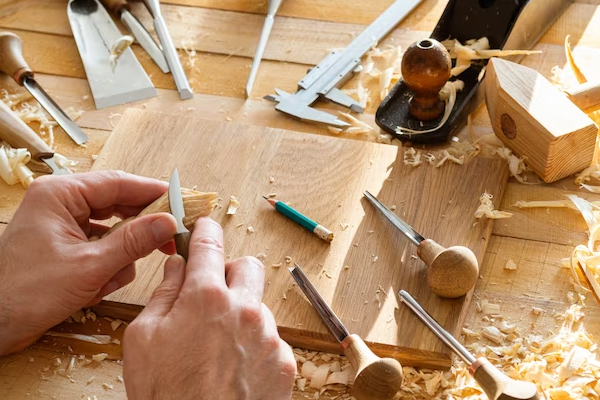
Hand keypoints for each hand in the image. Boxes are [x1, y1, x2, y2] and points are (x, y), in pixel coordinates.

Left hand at [0, 170, 176, 354]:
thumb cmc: (27, 292)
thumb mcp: (90, 266)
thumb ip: (133, 242)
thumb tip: (169, 222)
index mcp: (60, 195)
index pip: (119, 183)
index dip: (154, 192)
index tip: (183, 202)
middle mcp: (62, 204)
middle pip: (118, 205)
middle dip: (139, 230)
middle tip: (170, 239)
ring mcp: (63, 225)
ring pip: (113, 230)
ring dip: (119, 257)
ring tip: (107, 280)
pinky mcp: (66, 246)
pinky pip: (101, 246)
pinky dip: (106, 267)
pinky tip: (96, 287)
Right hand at [123, 218, 295, 399]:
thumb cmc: (165, 395)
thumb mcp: (143, 340)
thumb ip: (164, 295)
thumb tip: (178, 268)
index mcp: (206, 297)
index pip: (210, 243)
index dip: (205, 229)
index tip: (204, 227)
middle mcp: (244, 309)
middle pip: (248, 266)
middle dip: (230, 272)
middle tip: (212, 293)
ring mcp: (269, 336)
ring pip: (258, 305)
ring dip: (241, 313)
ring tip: (218, 346)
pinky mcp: (284, 362)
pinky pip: (271, 338)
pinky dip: (254, 344)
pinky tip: (235, 367)